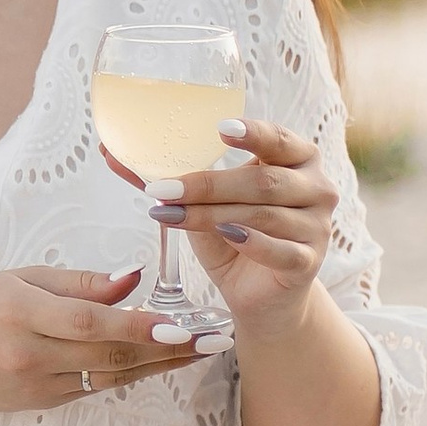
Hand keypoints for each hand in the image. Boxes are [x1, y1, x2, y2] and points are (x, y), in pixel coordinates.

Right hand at [0, 263, 223, 414]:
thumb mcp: (17, 278)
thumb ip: (76, 282)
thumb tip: (131, 280)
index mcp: (20, 311)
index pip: (89, 321)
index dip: (138, 325)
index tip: (181, 323)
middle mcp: (30, 353)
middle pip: (110, 354)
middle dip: (168, 347)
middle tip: (214, 337)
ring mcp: (38, 384)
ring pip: (111, 376)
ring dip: (161, 364)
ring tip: (201, 350)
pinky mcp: (43, 403)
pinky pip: (95, 387)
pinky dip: (130, 372)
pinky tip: (161, 359)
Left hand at [139, 117, 337, 326]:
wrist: (262, 296)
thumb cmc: (233, 236)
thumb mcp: (203, 202)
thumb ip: (169, 177)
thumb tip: (110, 150)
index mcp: (297, 159)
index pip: (279, 138)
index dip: (253, 133)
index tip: (219, 129)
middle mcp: (315, 188)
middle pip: (262, 180)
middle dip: (207, 184)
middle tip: (161, 188)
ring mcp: (316, 226)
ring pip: (262, 214)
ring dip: (212, 214)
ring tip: (169, 214)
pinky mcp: (309, 263)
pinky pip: (281, 250)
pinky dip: (251, 242)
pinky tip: (226, 235)